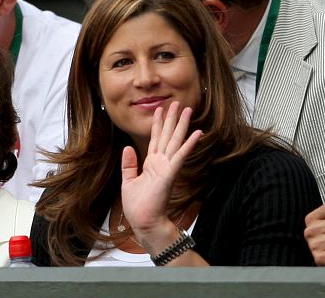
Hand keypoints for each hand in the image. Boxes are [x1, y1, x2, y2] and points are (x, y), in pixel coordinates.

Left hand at [120, 102, 201, 251]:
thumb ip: (129, 164)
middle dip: (172, 118)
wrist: (144, 222)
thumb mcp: (128, 181)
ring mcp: (167, 167)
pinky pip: (180, 156)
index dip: (158, 123)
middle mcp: (161, 162)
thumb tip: (127, 147)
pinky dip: (188, 144)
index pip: (156, 139)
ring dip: (182, 125)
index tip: (160, 109)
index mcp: (151, 164)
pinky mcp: (170, 174)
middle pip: (168, 135)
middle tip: (178, 103)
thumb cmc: (138, 207)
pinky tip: (197, 133)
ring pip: (176, 141)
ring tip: (188, 109)